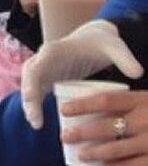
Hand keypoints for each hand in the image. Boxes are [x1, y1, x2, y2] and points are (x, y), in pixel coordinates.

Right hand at [21, 19, 143, 128]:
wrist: (94, 41)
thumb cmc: (103, 44)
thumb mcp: (115, 48)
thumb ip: (125, 58)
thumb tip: (137, 73)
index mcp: (56, 49)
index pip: (38, 63)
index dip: (32, 80)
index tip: (32, 96)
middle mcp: (44, 58)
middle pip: (29, 77)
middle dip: (28, 97)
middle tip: (33, 118)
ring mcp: (43, 70)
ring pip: (29, 87)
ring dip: (29, 106)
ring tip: (36, 125)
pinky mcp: (46, 80)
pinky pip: (35, 94)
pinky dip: (34, 108)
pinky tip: (37, 124)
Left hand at [60, 91, 147, 165]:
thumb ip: (132, 104)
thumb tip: (100, 106)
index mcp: (142, 100)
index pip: (106, 101)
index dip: (82, 105)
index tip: (64, 110)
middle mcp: (145, 120)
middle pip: (106, 127)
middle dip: (81, 133)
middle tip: (65, 137)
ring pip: (115, 149)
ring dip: (95, 153)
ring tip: (81, 154)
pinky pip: (132, 165)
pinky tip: (106, 164)